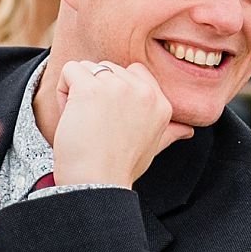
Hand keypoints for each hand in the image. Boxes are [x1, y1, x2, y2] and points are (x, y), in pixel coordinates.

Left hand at [51, 61, 178, 189]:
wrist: (96, 183)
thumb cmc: (120, 168)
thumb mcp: (152, 148)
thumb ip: (170, 132)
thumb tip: (187, 130)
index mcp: (160, 103)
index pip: (135, 72)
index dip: (116, 90)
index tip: (112, 119)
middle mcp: (143, 91)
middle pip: (109, 69)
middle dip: (97, 91)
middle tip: (96, 125)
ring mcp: (117, 87)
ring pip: (88, 68)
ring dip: (78, 91)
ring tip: (82, 121)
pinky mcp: (91, 88)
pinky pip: (70, 70)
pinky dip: (63, 90)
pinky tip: (69, 115)